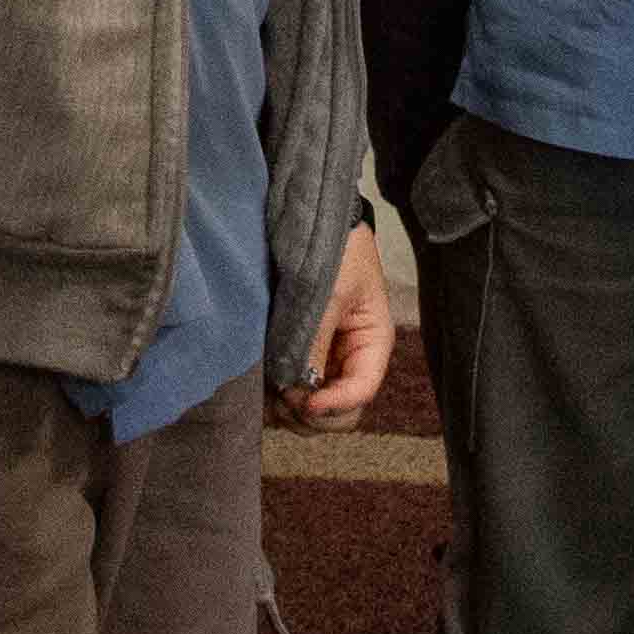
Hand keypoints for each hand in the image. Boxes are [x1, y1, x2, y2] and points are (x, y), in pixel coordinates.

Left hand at [280, 222, 396, 430]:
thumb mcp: (329, 291)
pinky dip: (278, 401)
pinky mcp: (300, 356)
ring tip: (270, 395)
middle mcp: (349, 360)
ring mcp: (325, 362)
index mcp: (371, 344)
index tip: (304, 400)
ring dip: (293, 412)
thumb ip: (315, 339)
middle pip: (341, 414)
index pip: (361, 392)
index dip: (335, 405)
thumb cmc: (337, 250)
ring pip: (315, 411)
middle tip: (284, 396)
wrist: (317, 219)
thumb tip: (298, 386)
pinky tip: (262, 391)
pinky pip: (293, 393)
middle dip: (313, 414)